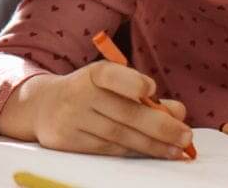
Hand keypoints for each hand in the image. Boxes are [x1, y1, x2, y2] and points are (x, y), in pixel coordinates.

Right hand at [0, 60, 191, 159]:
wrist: (42, 107)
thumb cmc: (87, 93)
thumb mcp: (110, 84)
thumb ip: (143, 95)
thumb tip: (178, 111)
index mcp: (92, 74)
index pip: (110, 75)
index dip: (131, 82)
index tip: (152, 88)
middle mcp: (79, 95)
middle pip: (124, 113)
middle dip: (160, 126)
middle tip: (185, 136)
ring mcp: (72, 120)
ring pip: (119, 136)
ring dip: (153, 145)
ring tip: (177, 150)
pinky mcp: (68, 142)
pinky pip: (107, 149)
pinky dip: (134, 151)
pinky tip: (153, 152)